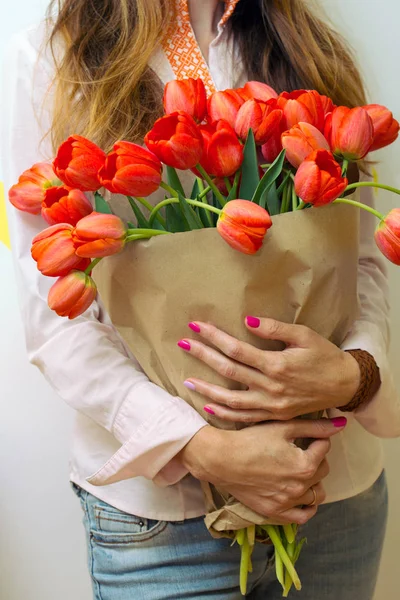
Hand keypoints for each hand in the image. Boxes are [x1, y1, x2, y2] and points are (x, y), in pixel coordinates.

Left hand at [179, 317, 359, 421]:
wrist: (344, 385)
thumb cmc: (324, 356)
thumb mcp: (304, 335)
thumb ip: (275, 328)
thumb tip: (247, 320)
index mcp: (277, 364)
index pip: (237, 349)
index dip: (214, 337)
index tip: (196, 326)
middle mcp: (271, 387)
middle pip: (229, 371)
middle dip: (203, 356)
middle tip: (183, 344)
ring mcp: (271, 405)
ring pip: (231, 400)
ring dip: (207, 390)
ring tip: (187, 380)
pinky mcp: (274, 416)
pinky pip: (244, 418)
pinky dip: (224, 413)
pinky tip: (208, 405)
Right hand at [179, 417, 346, 523]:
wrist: (221, 459)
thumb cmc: (251, 439)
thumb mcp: (283, 427)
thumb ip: (315, 427)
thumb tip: (342, 424)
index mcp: (306, 465)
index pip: (324, 448)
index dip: (315, 438)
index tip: (304, 434)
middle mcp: (300, 487)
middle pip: (322, 470)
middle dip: (315, 457)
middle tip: (298, 449)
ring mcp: (288, 503)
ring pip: (316, 494)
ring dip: (313, 481)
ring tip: (298, 470)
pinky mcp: (275, 513)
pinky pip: (302, 516)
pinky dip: (306, 507)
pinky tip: (300, 494)